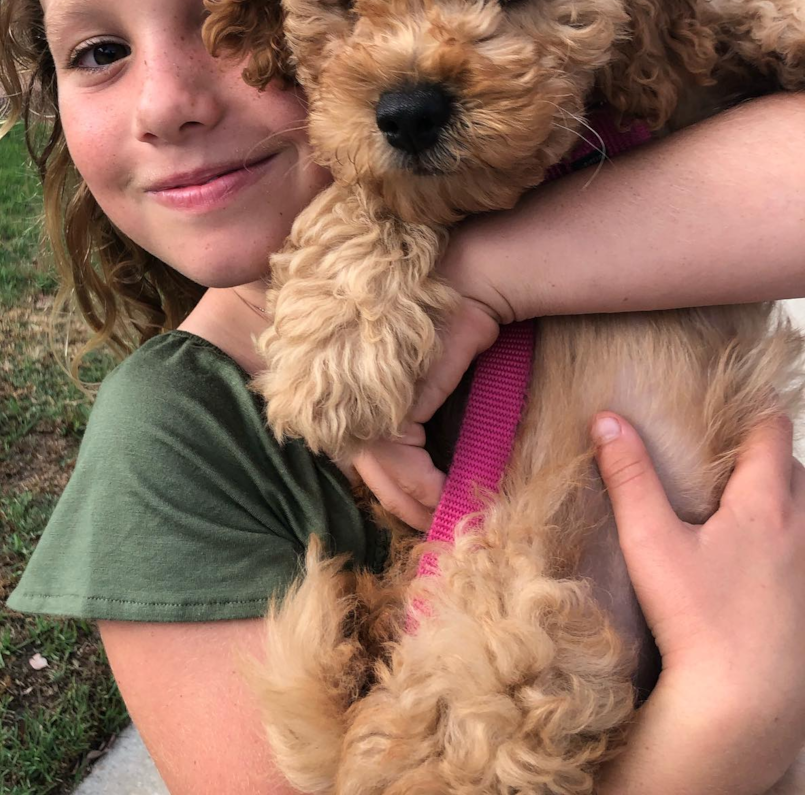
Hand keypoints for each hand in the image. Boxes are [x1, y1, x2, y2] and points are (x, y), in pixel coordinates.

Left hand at [347, 301, 499, 531]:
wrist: (468, 287)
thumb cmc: (450, 326)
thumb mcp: (428, 379)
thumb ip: (413, 419)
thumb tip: (425, 474)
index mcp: (350, 396)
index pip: (364, 458)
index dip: (394, 492)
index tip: (422, 515)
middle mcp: (347, 399)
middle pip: (371, 472)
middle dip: (403, 506)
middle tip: (435, 529)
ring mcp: (364, 401)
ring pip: (383, 472)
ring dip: (415, 501)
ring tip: (445, 519)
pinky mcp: (389, 402)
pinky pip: (401, 460)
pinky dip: (425, 484)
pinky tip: (446, 498)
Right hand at [593, 411, 804, 790]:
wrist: (745, 701)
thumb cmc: (697, 619)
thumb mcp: (650, 541)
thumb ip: (629, 477)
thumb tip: (606, 420)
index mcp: (766, 506)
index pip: (771, 433)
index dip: (753, 409)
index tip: (729, 400)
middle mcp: (802, 530)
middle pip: (794, 468)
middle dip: (764, 452)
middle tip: (723, 449)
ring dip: (781, 494)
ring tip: (740, 498)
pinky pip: (804, 548)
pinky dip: (787, 534)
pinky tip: (754, 556)